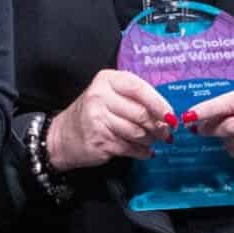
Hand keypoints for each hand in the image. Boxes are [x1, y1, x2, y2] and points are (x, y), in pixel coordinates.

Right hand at [46, 69, 175, 170]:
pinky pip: (131, 147)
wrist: (62, 137)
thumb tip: (167, 116)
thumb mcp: (111, 97)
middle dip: (159, 126)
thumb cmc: (93, 115)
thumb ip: (136, 100)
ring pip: (138, 132)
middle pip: (142, 113)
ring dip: (150, 140)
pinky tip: (142, 151)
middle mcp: (99, 96)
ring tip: (150, 141)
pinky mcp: (99, 140)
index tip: (171, 116)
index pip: (140, 89)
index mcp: (106, 80)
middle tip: (166, 133)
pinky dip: (142, 152)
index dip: (160, 104)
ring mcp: (97, 119)